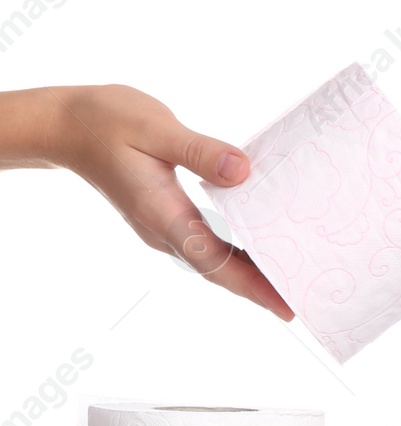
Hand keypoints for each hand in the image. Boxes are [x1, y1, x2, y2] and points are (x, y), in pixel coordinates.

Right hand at [34, 84, 290, 318]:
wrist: (65, 125)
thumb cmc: (107, 120)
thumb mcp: (155, 127)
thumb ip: (199, 151)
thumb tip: (242, 171)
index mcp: (162, 214)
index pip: (215, 260)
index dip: (253, 286)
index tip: (286, 305)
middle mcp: (165, 230)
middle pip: (221, 270)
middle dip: (263, 289)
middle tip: (309, 300)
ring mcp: (165, 228)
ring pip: (216, 261)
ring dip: (253, 274)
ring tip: (297, 282)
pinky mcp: (169, 218)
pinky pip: (210, 244)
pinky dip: (239, 253)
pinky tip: (266, 250)